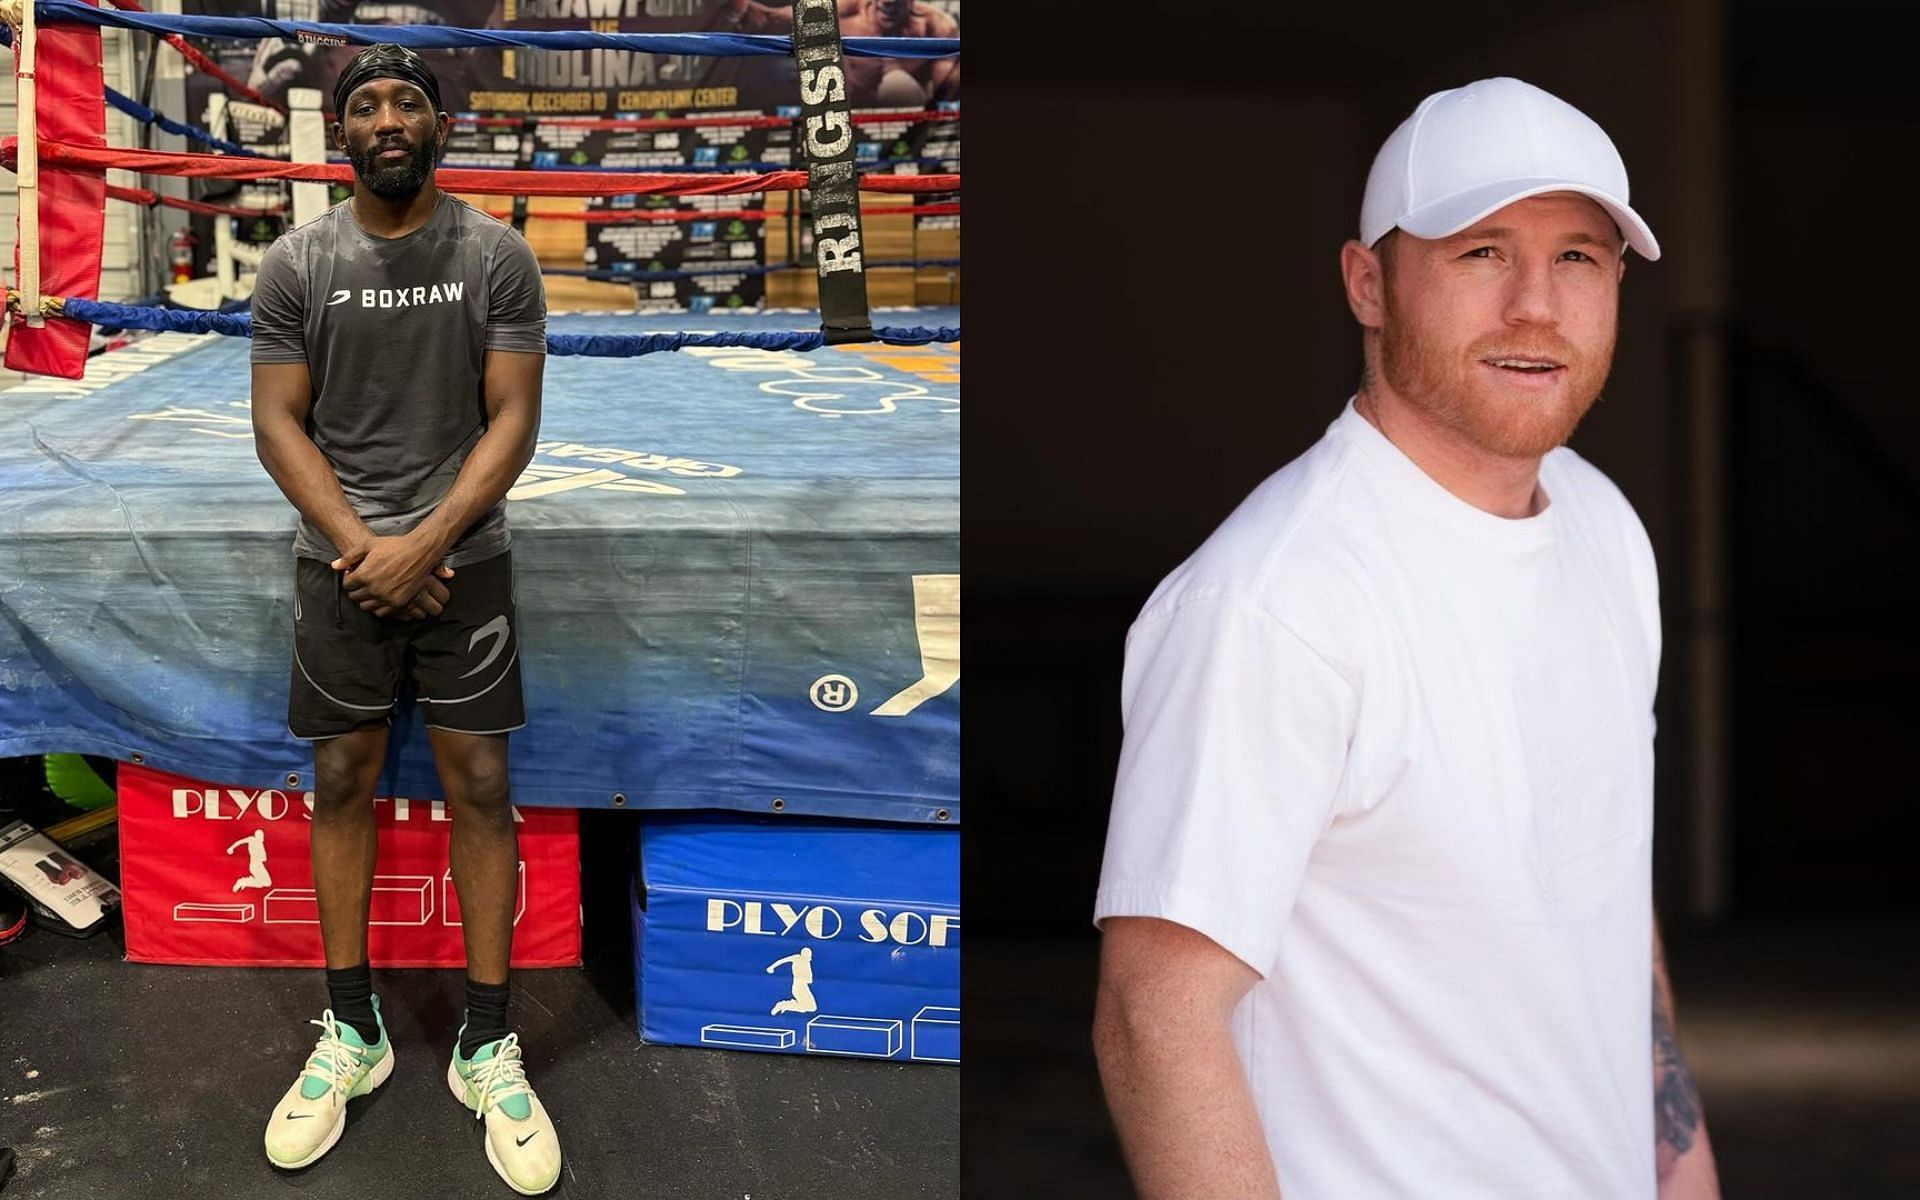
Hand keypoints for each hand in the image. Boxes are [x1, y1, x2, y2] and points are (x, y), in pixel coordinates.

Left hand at [333, 535, 451, 618]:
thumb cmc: (394, 546)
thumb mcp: (368, 544)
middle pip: (355, 597)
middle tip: (363, 583)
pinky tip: (382, 597)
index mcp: (364, 575)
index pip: (346, 585)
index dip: (349, 579)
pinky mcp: (398, 603)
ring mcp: (386, 597)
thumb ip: (349, 556)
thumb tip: (334, 566)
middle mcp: (373, 589)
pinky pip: (381, 612)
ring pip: (366, 606)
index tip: (355, 575)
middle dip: (356, 589)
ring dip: (366, 599)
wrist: (420, 552)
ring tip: (372, 590)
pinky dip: (378, 606)